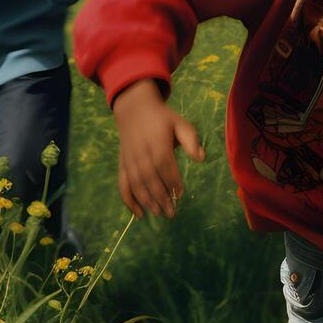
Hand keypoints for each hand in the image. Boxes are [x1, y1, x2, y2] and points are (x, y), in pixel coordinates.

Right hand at [111, 78, 205, 218]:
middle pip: (150, 179)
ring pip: (137, 184)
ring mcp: (130, 160)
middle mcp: (141, 153)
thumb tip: (201, 158)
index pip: (165, 165)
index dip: (172, 181)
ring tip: (159, 213)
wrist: (134, 109)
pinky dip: (129, 201)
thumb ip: (191, 140)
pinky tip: (139, 214)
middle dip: (161, 198)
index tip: (180, 193)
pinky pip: (123, 185)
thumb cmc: (162, 119)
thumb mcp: (180, 123)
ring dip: (147, 201)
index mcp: (157, 143)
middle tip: (172, 213)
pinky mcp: (122, 165)